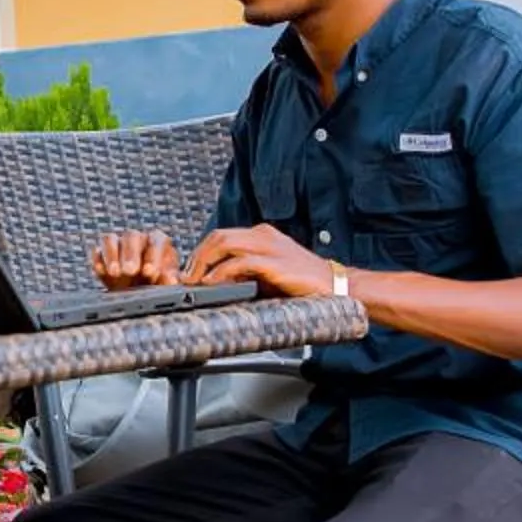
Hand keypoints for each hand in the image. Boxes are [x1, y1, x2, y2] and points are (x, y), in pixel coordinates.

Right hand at [91, 227, 181, 291]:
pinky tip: (102, 272)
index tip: (150, 272)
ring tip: (115, 273)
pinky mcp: (102, 255)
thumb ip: (170, 280)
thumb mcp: (168, 283)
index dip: (153, 255)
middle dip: (130, 254)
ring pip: (110, 239)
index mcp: (158, 241)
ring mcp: (118, 245)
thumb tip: (170, 280)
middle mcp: (137, 239)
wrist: (139, 293)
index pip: (157, 240)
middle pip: (131, 236)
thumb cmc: (158, 284)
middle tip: (130, 271)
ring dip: (111, 255)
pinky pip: (97, 252)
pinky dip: (98, 261)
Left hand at [182, 224, 339, 297]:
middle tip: (185, 276)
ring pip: (224, 243)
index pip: (222, 236)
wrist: (335, 286)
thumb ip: (245, 273)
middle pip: (218, 236)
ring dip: (203, 262)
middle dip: (197, 256)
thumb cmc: (303, 283)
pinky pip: (239, 263)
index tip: (190, 271)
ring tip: (193, 279)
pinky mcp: (274, 263)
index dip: (202, 252)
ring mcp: (269, 247)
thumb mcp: (268, 274)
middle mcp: (263, 236)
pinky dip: (220, 272)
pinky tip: (211, 283)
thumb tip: (216, 283)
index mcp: (262, 235)